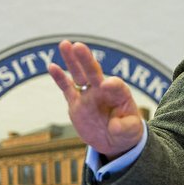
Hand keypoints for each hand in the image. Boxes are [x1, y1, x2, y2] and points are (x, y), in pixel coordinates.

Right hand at [48, 40, 143, 160]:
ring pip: (78, 75)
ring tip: (65, 44)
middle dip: (87, 60)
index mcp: (120, 95)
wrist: (114, 140)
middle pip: (94, 72)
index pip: (117, 86)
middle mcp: (103, 91)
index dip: (112, 84)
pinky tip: (51, 66)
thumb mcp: (131, 132)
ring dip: (72, 60)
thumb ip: (126, 126)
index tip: (106, 84)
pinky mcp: (76, 103)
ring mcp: (89, 95)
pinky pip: (67, 88)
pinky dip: (59, 78)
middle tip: (79, 46)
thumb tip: (114, 125)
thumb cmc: (127, 132)